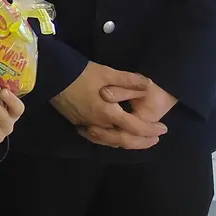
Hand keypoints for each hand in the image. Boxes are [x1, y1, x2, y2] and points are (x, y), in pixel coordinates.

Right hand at [51, 62, 166, 149]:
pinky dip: (111, 140)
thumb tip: (148, 85)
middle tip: (155, 139)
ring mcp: (87, 125)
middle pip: (124, 140)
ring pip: (111, 141)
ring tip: (138, 139)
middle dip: (142, 142)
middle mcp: (99, 124)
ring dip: (127, 142)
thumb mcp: (107, 72)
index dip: (151, 129)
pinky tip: (113, 136)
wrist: (52, 76)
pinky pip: (98, 138)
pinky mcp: (78, 124)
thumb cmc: (80, 73)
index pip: (135, 127)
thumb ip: (129, 80)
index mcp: (108, 113)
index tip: (163, 129)